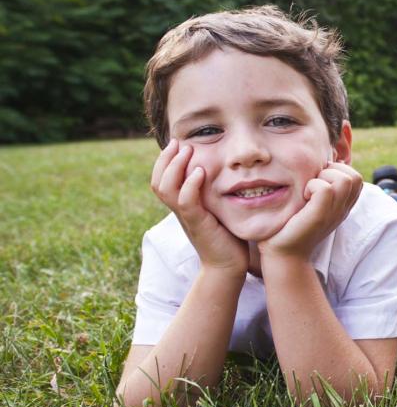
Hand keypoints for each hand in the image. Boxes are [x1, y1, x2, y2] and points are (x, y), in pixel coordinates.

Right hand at [151, 138, 247, 273]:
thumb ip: (211, 190)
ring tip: (187, 150)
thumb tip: (220, 167)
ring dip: (175, 167)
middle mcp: (179, 209)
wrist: (228, 265)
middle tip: (178, 142)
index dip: (164, 160)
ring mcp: (186, 217)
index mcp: (181, 204)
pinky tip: (200, 171)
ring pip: (165, 189)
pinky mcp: (198, 224)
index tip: (177, 142)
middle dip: (165, 158)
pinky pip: (185, 202)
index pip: (161, 179)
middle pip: (157, 181)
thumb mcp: (216, 207)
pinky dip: (190, 185)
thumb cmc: (225, 235)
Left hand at [259, 161, 362, 260]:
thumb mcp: (310, 204)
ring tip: (308, 190)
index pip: (356, 178)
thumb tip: (321, 162)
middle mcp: (342, 209)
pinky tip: (302, 197)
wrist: (282, 254)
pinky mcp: (319, 216)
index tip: (318, 181)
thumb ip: (319, 187)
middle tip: (313, 184)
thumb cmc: (290, 226)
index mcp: (342, 206)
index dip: (338, 171)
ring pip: (345, 179)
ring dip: (324, 177)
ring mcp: (333, 213)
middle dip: (333, 171)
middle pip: (355, 176)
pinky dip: (312, 185)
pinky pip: (326, 189)